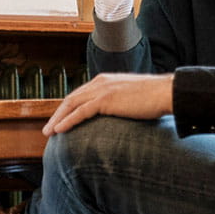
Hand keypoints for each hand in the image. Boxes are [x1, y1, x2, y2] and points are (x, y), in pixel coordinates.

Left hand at [43, 73, 173, 134]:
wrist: (165, 92)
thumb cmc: (155, 97)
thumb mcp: (133, 97)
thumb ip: (121, 102)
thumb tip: (119, 114)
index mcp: (106, 80)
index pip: (81, 94)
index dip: (68, 108)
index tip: (60, 119)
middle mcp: (100, 82)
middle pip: (71, 99)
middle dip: (58, 114)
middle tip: (49, 128)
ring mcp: (102, 90)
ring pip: (71, 105)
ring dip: (57, 119)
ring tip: (49, 133)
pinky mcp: (105, 100)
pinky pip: (80, 112)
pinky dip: (67, 121)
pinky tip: (59, 130)